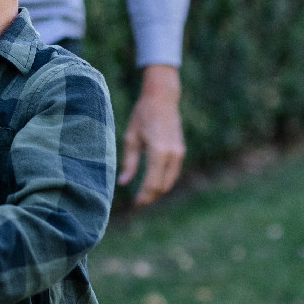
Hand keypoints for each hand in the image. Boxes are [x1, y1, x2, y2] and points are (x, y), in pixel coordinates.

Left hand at [118, 64, 184, 204]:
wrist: (162, 99)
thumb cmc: (142, 115)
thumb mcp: (131, 138)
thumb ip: (129, 162)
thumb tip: (123, 183)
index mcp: (157, 151)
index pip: (151, 183)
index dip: (143, 196)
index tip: (134, 205)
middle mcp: (172, 154)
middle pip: (162, 186)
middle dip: (150, 197)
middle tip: (138, 202)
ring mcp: (179, 153)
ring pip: (169, 181)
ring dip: (158, 191)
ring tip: (144, 195)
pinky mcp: (181, 151)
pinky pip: (173, 173)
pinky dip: (164, 181)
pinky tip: (152, 183)